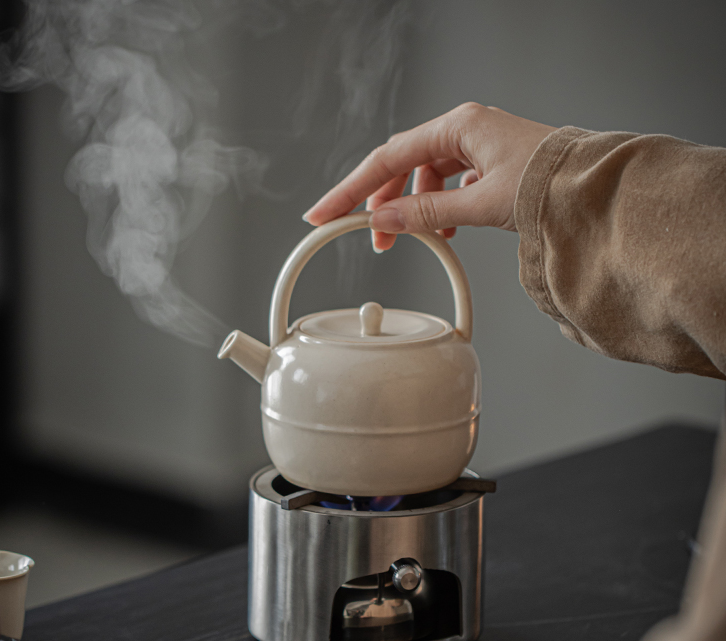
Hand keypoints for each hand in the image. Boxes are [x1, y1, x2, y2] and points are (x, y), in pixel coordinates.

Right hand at [304, 103, 555, 250]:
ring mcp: (476, 145)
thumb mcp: (479, 204)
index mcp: (458, 126)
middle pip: (402, 165)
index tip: (325, 212)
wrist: (591, 190)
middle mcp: (464, 129)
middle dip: (383, 203)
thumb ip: (426, 213)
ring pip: (425, 176)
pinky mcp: (487, 163)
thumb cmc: (548, 182)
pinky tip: (444, 229)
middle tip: (371, 237)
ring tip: (415, 238)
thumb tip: (384, 222)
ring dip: (413, 209)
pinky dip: (439, 208)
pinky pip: (448, 184)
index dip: (352, 189)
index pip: (388, 157)